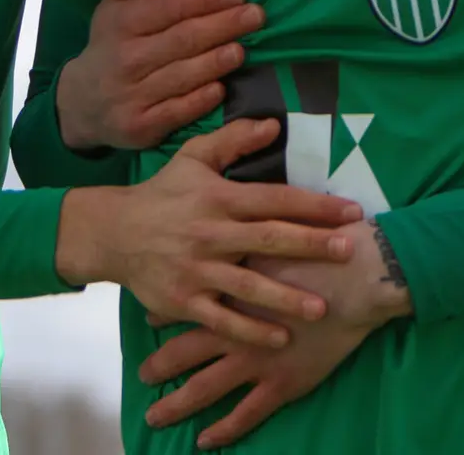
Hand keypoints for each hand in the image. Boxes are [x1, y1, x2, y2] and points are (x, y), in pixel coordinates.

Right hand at [57, 0, 262, 150]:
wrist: (80, 104)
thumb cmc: (107, 49)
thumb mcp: (110, 11)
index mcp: (122, 24)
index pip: (170, 9)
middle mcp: (127, 58)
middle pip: (183, 39)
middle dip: (222, 25)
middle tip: (256, 15)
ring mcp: (133, 94)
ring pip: (183, 75)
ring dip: (216, 62)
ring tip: (242, 48)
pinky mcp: (142, 125)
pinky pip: (178, 111)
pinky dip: (200, 100)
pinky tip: (222, 88)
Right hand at [57, 119, 362, 347]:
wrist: (112, 232)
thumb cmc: (162, 194)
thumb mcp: (193, 158)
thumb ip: (233, 140)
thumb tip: (273, 124)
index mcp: (218, 197)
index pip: (274, 199)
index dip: (314, 205)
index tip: (351, 212)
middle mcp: (211, 233)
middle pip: (267, 239)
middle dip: (310, 245)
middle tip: (347, 251)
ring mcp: (196, 269)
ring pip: (247, 285)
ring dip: (285, 297)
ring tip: (320, 308)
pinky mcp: (183, 300)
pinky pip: (221, 319)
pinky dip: (250, 330)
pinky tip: (280, 339)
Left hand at [137, 220, 411, 446]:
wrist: (357, 275)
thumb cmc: (316, 248)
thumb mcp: (271, 232)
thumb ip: (242, 240)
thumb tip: (220, 232)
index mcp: (228, 292)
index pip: (187, 305)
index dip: (164, 312)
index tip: (149, 318)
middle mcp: (233, 330)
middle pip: (183, 353)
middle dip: (159, 366)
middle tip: (141, 377)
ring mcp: (255, 361)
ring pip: (205, 389)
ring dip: (178, 404)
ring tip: (155, 416)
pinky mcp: (282, 383)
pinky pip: (246, 414)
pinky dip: (224, 429)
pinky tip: (206, 441)